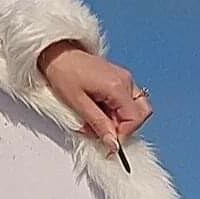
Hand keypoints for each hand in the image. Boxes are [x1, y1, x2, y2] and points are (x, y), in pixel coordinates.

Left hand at [37, 40, 152, 158]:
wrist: (58, 55)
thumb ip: (98, 124)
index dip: (123, 134)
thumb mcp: (78, 104)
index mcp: (117, 86)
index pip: (135, 118)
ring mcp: (124, 79)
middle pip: (141, 113)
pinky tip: (98, 112)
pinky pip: (126, 101)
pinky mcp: (118, 80)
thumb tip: (113, 144)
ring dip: (119, 120)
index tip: (109, 143)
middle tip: (104, 132)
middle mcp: (126, 81)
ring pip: (135, 108)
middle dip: (125, 127)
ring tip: (96, 121)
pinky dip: (115, 111)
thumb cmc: (64, 74)